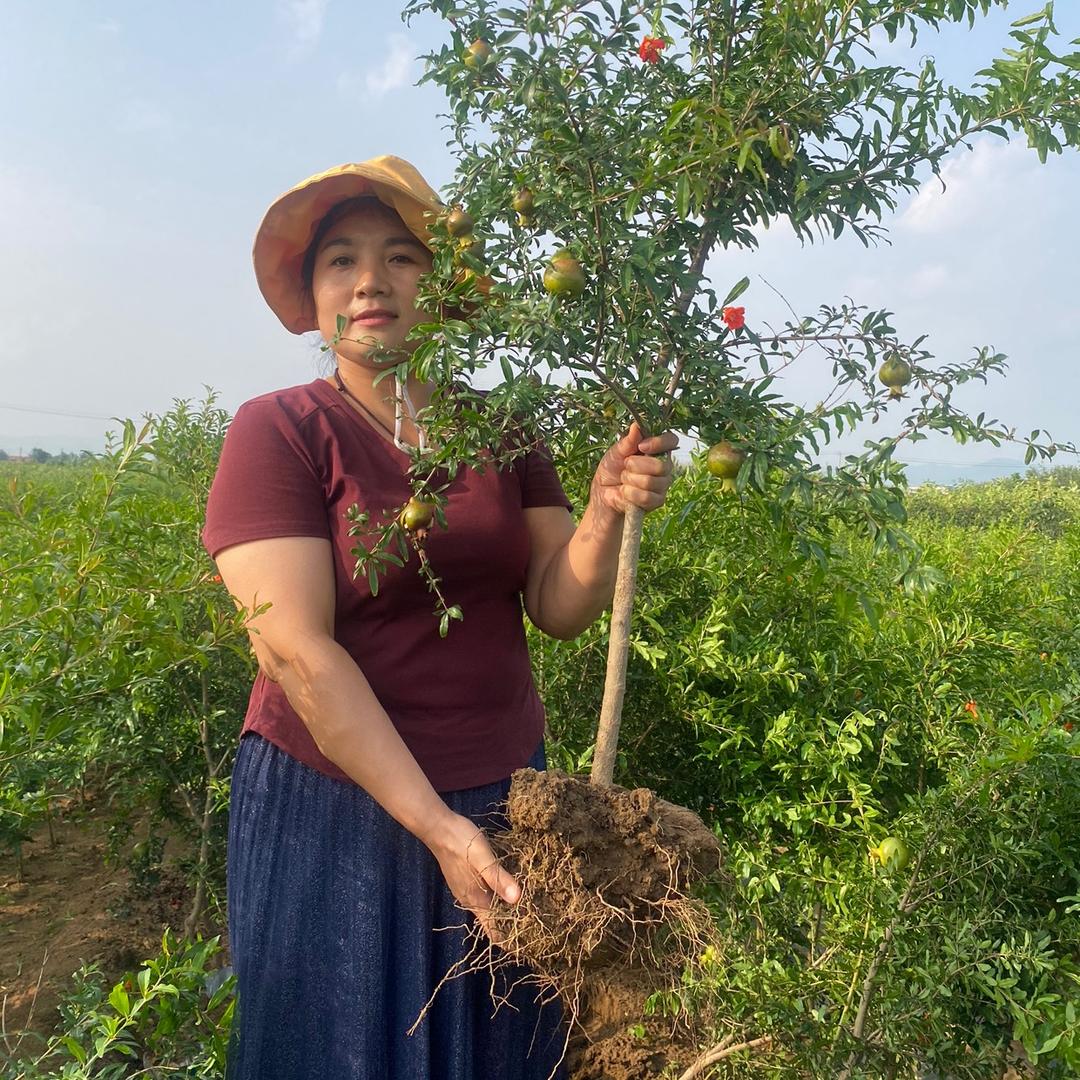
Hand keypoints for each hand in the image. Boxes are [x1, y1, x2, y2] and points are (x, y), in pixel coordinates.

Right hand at [424, 810, 519, 943]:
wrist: (438, 827)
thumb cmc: (461, 842)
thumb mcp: (482, 858)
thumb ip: (498, 878)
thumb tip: (517, 900)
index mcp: (475, 899)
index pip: (493, 930)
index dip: (509, 940)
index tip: (528, 945)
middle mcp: (470, 899)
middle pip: (493, 920)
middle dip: (512, 924)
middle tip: (538, 925)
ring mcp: (466, 889)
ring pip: (489, 906)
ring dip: (506, 909)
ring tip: (530, 907)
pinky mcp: (466, 878)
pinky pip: (485, 894)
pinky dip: (499, 896)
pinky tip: (509, 886)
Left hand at [592, 421, 677, 514]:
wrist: (603, 493)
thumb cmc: (612, 469)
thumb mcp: (616, 451)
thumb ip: (628, 441)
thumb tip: (636, 425)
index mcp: (657, 449)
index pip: (671, 441)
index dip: (659, 443)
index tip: (641, 446)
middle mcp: (664, 466)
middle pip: (661, 465)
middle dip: (636, 466)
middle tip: (625, 465)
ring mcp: (662, 484)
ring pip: (651, 481)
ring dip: (630, 480)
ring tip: (623, 479)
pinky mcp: (658, 501)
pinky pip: (647, 497)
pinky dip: (630, 494)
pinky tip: (625, 492)